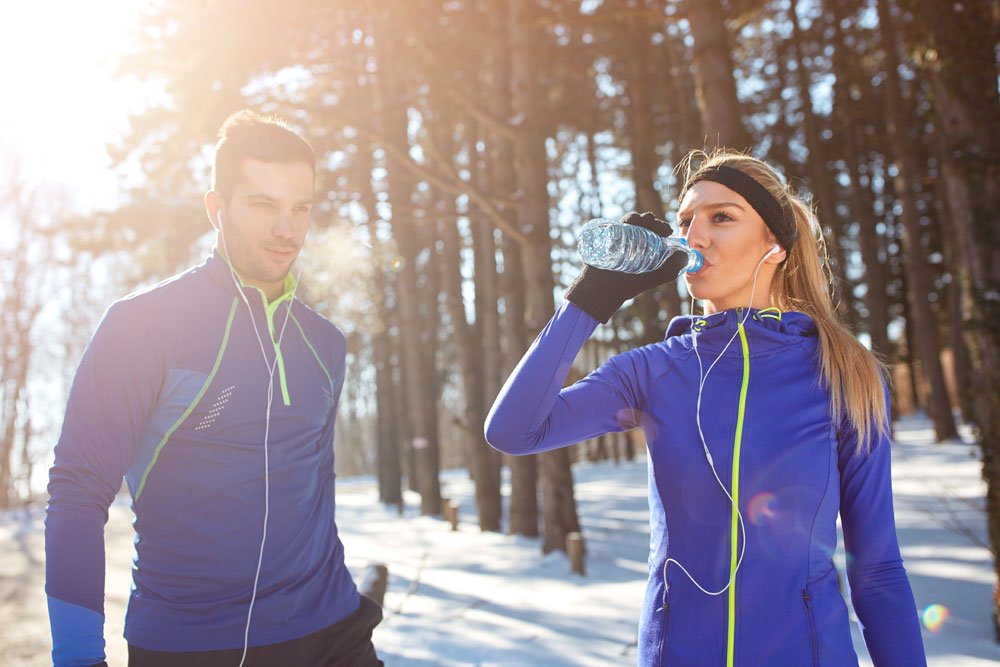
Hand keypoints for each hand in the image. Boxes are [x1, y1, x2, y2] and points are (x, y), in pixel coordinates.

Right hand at [565, 211, 684, 322]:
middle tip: (656, 229)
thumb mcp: (656, 277)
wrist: (605, 288)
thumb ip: (673, 268)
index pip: (659, 231)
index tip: (666, 232)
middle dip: (655, 222)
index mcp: (649, 247)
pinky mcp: (613, 234)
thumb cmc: (630, 285)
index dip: (664, 228)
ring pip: (637, 220)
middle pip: (649, 223)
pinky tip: (633, 222)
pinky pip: (623, 222)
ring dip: (643, 218)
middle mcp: (638, 240)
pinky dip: (630, 219)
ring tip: (645, 224)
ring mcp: (625, 236)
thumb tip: (684, 253)